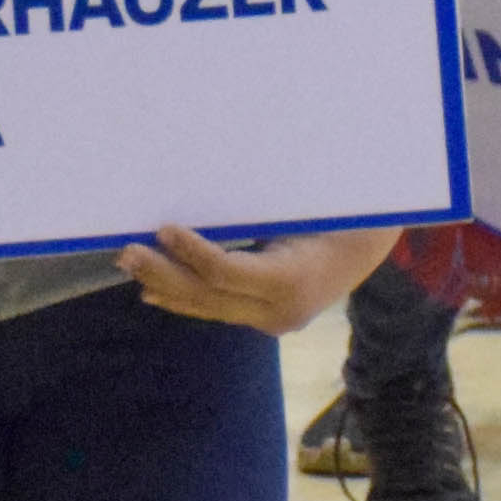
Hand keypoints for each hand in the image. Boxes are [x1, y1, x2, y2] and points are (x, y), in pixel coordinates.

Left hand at [114, 221, 394, 335]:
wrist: (373, 248)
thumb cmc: (343, 213)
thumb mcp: (309, 202)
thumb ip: (261, 203)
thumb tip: (206, 180)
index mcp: (293, 281)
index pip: (225, 273)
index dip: (190, 252)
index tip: (164, 228)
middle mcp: (280, 311)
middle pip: (207, 296)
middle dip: (163, 273)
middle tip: (127, 251)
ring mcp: (272, 321)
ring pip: (207, 308)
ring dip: (165, 286)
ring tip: (130, 265)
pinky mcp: (264, 318)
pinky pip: (217, 310)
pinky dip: (184, 299)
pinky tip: (154, 292)